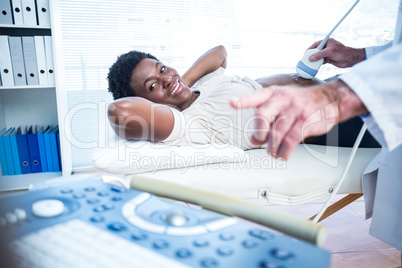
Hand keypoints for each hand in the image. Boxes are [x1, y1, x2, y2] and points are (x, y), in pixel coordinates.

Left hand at [230, 80, 366, 159]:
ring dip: (271, 147)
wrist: (332, 99)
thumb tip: (253, 139)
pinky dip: (284, 151)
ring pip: (276, 132)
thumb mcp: (284, 103)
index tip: (232, 103)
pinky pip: (291, 140)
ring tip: (272, 152)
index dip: (244, 100)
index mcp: (275, 93)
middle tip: (259, 141)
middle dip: (258, 133)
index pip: (256, 96)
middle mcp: (284, 99)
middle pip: (262, 116)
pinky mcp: (306, 122)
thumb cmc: (303, 102)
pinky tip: (282, 155)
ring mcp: (296, 109)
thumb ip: (268, 118)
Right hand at [308, 38, 364, 67]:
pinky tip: (315, 66)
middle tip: (306, 59)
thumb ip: (320, 55)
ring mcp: (327, 53)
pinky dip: (318, 64)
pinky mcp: (329, 59)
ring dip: (314, 60)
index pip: (316, 44)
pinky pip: (321, 61)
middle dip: (311, 55)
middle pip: (316, 51)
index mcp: (327, 42)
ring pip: (318, 57)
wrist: (351, 59)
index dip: (310, 48)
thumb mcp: (330, 52)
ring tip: (309, 64)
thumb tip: (311, 58)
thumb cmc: (343, 52)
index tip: (305, 53)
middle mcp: (327, 47)